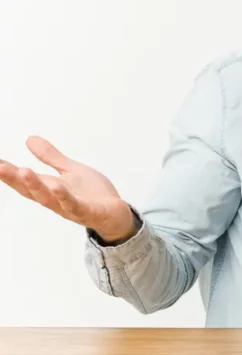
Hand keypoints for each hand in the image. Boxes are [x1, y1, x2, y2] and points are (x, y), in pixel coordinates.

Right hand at [0, 136, 137, 243]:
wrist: (117, 215)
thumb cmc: (93, 194)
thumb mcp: (70, 170)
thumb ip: (50, 158)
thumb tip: (29, 139)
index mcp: (50, 189)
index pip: (24, 181)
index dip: (8, 173)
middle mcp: (56, 200)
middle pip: (31, 191)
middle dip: (15, 179)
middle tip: (0, 166)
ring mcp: (71, 208)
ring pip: (50, 199)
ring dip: (36, 186)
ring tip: (24, 171)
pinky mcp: (89, 212)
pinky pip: (75, 206)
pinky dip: (65, 198)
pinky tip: (57, 187)